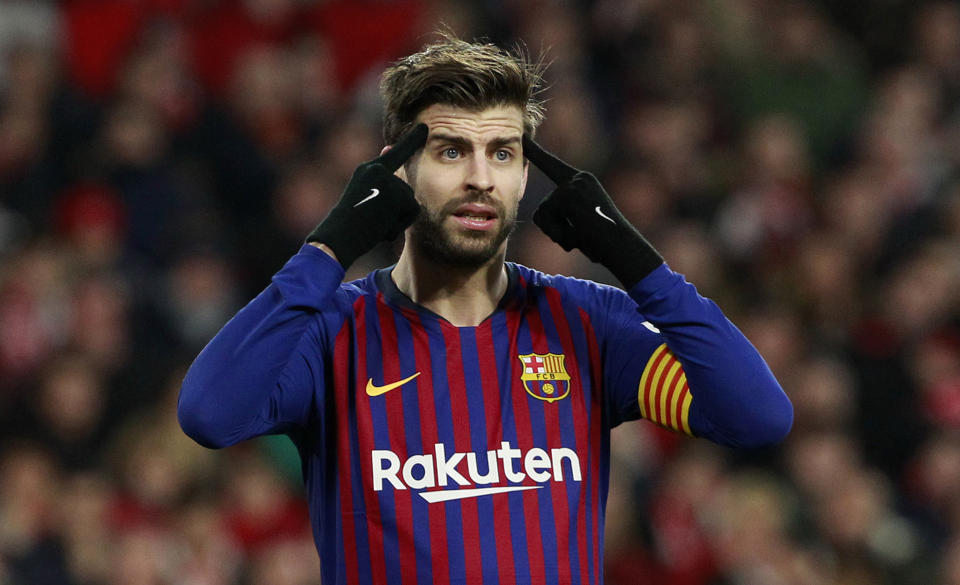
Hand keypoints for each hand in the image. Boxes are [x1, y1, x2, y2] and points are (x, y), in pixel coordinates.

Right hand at [306, 124, 427, 268]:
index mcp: (367, 170)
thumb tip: (391, 163)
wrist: (338, 237)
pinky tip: (383, 227)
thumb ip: (380, 185)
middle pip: (405, 189)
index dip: (412, 141)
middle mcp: (377, 169)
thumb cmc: (348, 224)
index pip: (395, 153)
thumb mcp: (363, 198)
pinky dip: (401, 223)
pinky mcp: (396, 193)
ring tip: (375, 224)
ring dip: (397, 218)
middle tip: (374, 221)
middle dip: (397, 210)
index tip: (425, 128)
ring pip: (409, 201)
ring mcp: (387, 179)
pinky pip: (412, 210)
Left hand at [523, 135, 662, 287]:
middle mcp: (578, 178)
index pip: (553, 165)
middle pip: (544, 205)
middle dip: (551, 226)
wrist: (622, 245)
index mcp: (583, 181)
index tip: (522, 136)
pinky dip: (558, 234)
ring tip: (581, 236)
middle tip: (571, 220)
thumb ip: (566, 211)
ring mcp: (572, 185)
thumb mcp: (584, 220)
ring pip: (543, 214)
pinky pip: (545, 219)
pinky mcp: (566, 195)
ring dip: (557, 232)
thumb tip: (544, 212)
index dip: (535, 152)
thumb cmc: (605, 241)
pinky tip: (578, 236)